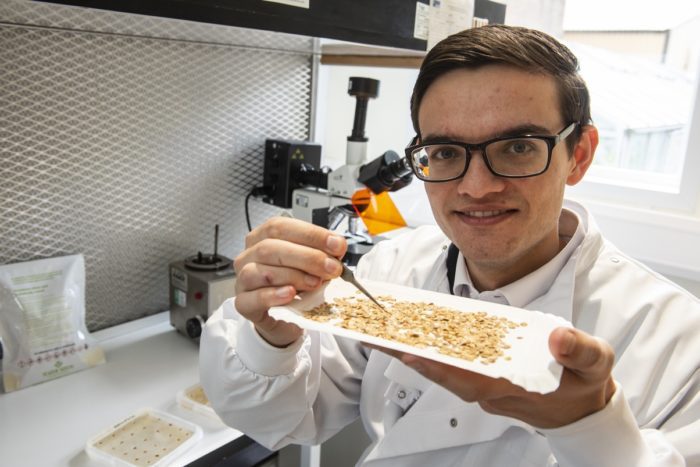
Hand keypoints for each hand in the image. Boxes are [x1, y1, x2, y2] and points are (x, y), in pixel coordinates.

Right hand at [234, 217, 346, 346]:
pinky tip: (290, 294)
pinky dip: (273, 295)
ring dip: (293, 275)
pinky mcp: (243, 304)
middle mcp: (249, 255)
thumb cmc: (295, 286)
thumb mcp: (311, 266)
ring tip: (315, 283)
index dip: (310, 234)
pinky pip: (253, 298)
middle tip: (332, 268)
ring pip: (260, 271)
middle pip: (270, 247)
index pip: (281, 226)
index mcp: (263, 237)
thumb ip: (321, 254)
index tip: (336, 245)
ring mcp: (242, 280)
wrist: (285, 318)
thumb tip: (337, 247)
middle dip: (307, 256)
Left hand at [368, 327, 615, 427]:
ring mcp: (486, 387)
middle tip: (376, 334)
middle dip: (411, 355)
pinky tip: (417, 334)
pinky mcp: (485, 379)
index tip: (410, 353)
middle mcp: (492, 390)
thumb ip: (580, 351)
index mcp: (514, 387)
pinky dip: (434, 352)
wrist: (584, 409)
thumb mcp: (596, 364)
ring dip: (415, 352)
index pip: (469, 380)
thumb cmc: (586, 384)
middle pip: (445, 374)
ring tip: (385, 331)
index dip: (439, 368)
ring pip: (445, 369)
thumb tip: (558, 337)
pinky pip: (454, 366)